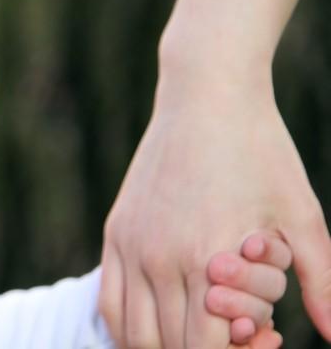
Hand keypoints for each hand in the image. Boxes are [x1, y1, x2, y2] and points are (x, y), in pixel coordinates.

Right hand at [98, 70, 330, 347]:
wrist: (206, 95)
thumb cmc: (260, 150)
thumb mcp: (302, 215)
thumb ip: (322, 282)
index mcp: (206, 256)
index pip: (202, 348)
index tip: (260, 340)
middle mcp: (159, 257)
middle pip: (168, 346)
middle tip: (236, 336)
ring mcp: (131, 244)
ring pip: (131, 333)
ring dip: (162, 348)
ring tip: (195, 337)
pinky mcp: (117, 231)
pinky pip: (108, 302)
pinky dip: (128, 328)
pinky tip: (159, 324)